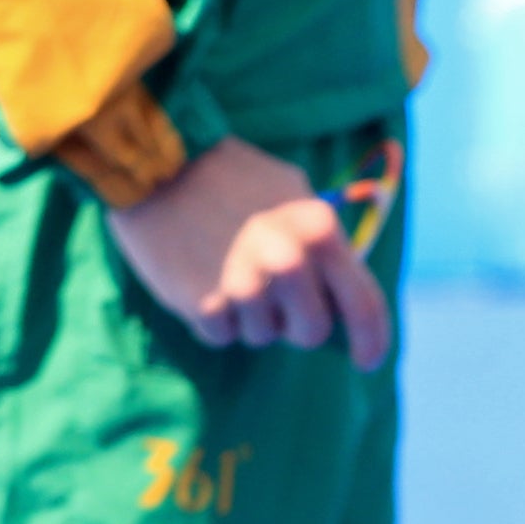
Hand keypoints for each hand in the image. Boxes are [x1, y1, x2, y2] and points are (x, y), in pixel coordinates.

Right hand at [105, 137, 392, 369]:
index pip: (364, 307)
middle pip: (311, 332)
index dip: (372, 342)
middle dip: (295, 323)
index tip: (366, 361)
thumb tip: (346, 297)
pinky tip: (198, 278)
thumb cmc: (227, 175)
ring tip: (224, 271)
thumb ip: (324, 242)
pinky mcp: (204, 305)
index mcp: (319, 230)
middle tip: (271, 297)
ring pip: (264, 336)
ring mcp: (245, 286)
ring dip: (249, 316)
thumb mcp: (291, 190)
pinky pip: (222, 335)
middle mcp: (289, 260)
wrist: (152, 163)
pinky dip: (213, 317)